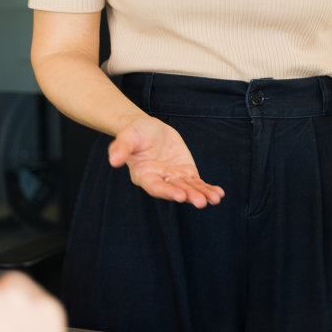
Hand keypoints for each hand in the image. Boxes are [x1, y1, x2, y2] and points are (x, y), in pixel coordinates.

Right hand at [107, 116, 223, 206]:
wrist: (149, 128)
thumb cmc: (135, 133)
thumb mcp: (128, 136)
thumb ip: (121, 148)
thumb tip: (113, 161)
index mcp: (144, 175)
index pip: (155, 187)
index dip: (167, 192)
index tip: (180, 196)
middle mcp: (160, 180)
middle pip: (175, 190)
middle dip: (189, 196)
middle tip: (201, 202)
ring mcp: (174, 177)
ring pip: (189, 188)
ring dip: (202, 194)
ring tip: (214, 199)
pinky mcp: (186, 172)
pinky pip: (198, 183)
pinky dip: (207, 188)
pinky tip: (218, 194)